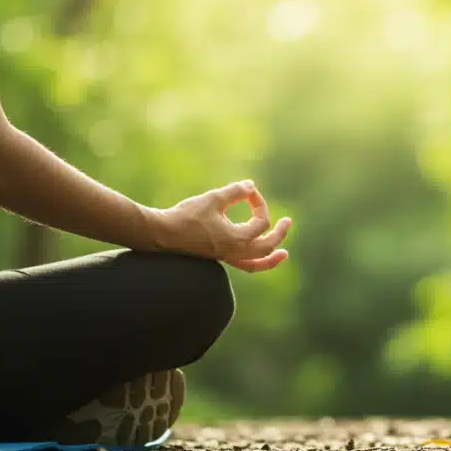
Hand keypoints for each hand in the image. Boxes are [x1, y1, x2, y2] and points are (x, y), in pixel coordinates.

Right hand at [149, 180, 291, 272]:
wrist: (162, 234)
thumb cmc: (186, 216)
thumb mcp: (213, 199)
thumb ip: (235, 191)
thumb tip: (252, 186)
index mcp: (237, 239)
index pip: (261, 222)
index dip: (259, 203)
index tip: (248, 191)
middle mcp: (235, 252)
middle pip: (267, 246)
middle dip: (280, 233)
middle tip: (288, 222)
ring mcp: (227, 257)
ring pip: (256, 263)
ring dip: (271, 258)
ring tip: (283, 254)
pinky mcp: (219, 257)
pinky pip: (243, 265)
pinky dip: (254, 262)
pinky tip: (255, 253)